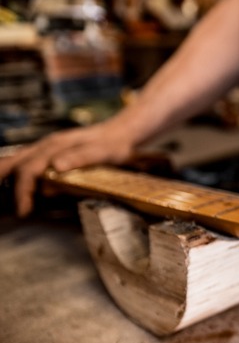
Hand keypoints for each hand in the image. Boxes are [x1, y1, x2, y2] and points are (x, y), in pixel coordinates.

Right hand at [0, 122, 134, 216]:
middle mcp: (48, 145)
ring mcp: (49, 148)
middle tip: (9, 205)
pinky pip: (28, 162)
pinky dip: (18, 173)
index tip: (23, 210)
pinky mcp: (54, 152)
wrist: (123, 132)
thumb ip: (81, 157)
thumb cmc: (115, 144)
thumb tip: (56, 165)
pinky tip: (17, 184)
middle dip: (3, 180)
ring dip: (7, 176)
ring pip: (19, 160)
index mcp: (56, 146)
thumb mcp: (103, 151)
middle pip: (16, 162)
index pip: (29, 169)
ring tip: (2, 193)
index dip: (23, 190)